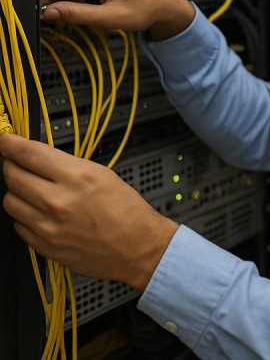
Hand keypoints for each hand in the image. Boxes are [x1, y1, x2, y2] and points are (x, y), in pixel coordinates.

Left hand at [0, 133, 178, 290]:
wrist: (138, 247)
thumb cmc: (127, 212)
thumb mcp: (103, 175)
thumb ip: (67, 165)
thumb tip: (38, 158)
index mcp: (76, 177)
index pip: (28, 154)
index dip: (10, 143)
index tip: (5, 141)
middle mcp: (58, 201)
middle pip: (12, 175)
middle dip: (11, 165)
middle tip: (17, 164)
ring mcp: (47, 226)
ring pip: (9, 201)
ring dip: (17, 192)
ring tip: (33, 192)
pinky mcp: (43, 245)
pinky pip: (18, 225)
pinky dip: (25, 216)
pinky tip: (41, 214)